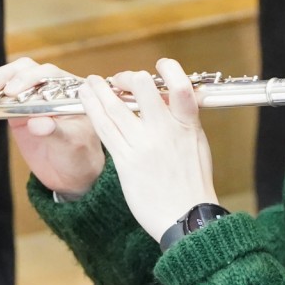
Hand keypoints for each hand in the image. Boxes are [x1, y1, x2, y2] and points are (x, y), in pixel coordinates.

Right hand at [0, 54, 104, 195]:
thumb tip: (38, 123)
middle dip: (0, 79)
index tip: (12, 93)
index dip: (28, 79)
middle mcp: (47, 87)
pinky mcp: (12, 106)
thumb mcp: (72, 145)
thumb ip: (56, 132)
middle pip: (21, 71)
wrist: (70, 173)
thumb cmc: (79, 156)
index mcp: (68, 89)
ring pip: (4, 77)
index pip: (46, 74)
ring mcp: (28, 95)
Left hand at [77, 58, 218, 240]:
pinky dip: (92, 110)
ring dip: (99, 90)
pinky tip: (86, 100)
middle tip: (118, 80)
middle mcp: (165, 131)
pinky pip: (104, 129)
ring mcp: (143, 145)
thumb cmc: (193, 185)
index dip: (168, 69)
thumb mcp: (198, 146)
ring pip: (115, 107)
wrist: (186, 218)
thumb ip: (184, 121)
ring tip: (90, 82)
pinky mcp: (126, 161)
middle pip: (141, 89)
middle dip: (127, 79)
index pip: (180, 85)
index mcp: (188, 125)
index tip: (158, 66)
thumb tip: (170, 101)